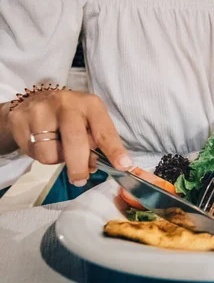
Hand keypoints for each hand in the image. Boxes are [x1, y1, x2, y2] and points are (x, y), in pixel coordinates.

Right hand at [4, 87, 130, 185]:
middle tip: (80, 179)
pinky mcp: (20, 119)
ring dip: (57, 159)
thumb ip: (96, 143)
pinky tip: (42, 142)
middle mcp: (67, 103)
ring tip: (58, 148)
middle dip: (79, 166)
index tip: (123, 166)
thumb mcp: (89, 124)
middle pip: (75, 141)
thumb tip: (95, 165)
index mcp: (90, 104)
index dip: (114, 150)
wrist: (34, 103)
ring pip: (50, 152)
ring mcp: (41, 110)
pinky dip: (40, 155)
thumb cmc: (71, 118)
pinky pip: (33, 152)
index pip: (104, 131)